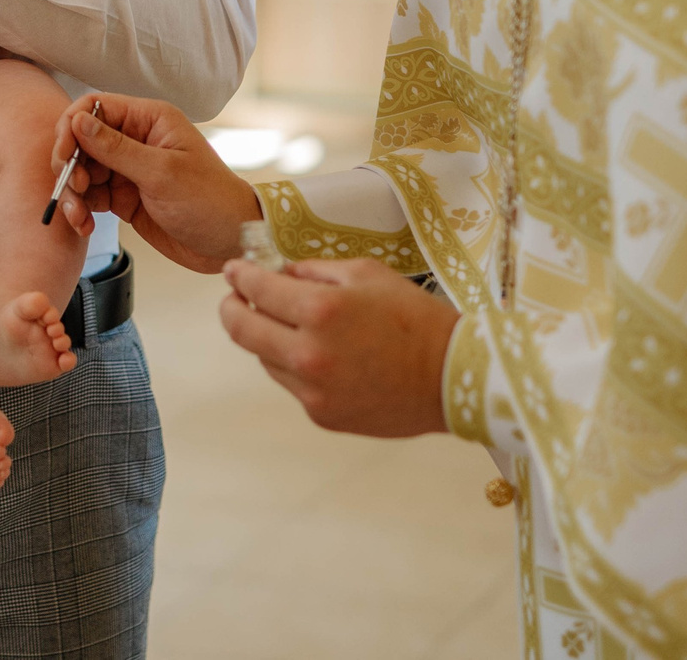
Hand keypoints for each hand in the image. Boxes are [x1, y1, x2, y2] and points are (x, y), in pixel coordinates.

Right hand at [52, 94, 260, 272]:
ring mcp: (128, 169)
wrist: (230, 242)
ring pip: (82, 170)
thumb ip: (116, 148)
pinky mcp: (124, 197)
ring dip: (72, 192)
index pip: (96, 107)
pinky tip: (84, 225)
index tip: (64, 155)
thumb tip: (78, 121)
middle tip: (72, 188)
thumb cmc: (210, 201)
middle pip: (83, 139)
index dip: (73, 126)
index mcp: (150, 120)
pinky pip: (90, 196)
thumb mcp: (161, 174)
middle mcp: (136, 139)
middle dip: (70, 164)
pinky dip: (81, 209)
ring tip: (78, 216)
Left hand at [220, 258, 456, 437]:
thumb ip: (313, 271)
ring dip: (266, 337)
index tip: (232, 270)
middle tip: (235, 297)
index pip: (256, 290)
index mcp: (320, 311)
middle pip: (242, 330)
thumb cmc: (414, 317)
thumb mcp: (365, 273)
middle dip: (232, 308)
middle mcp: (309, 354)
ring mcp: (312, 391)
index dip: (239, 276)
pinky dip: (293, 364)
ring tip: (287, 324)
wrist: (454, 377)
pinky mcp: (321, 415)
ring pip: (264, 358)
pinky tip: (317, 353)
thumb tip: (278, 274)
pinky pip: (291, 383)